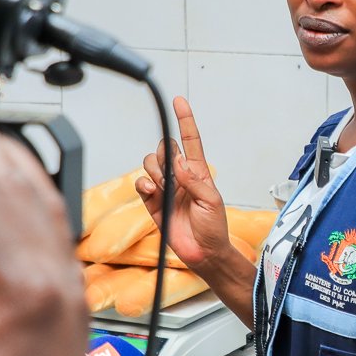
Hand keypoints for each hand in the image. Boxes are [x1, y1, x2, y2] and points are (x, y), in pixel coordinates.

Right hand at [136, 96, 233, 271]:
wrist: (204, 254)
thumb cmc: (214, 229)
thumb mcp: (211, 201)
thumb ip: (194, 180)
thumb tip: (178, 163)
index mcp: (198, 172)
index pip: (190, 141)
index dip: (185, 120)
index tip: (179, 102)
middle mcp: (180, 177)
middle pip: (164, 149)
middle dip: (163, 154)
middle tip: (171, 173)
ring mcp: (166, 189)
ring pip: (150, 165)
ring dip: (153, 170)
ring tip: (162, 187)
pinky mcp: (153, 204)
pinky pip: (141, 185)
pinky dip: (143, 184)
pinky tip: (151, 191)